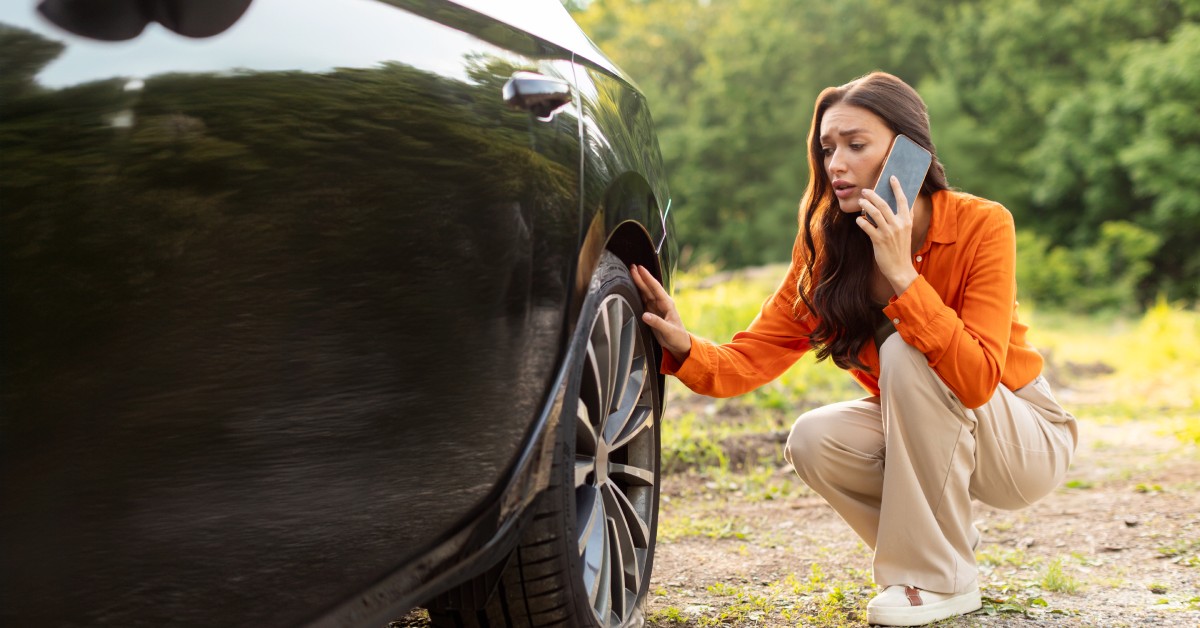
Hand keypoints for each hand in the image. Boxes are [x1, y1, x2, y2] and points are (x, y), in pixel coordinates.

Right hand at [630, 264, 691, 362]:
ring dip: (639, 282)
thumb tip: (645, 315)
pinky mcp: (652, 312)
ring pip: (646, 292)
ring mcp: (656, 307)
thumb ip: (657, 323)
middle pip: (649, 288)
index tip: (640, 269)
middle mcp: (661, 303)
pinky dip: (637, 292)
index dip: (647, 278)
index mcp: (667, 304)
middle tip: (632, 266)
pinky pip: (643, 299)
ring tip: (631, 273)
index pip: (655, 288)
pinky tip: (632, 287)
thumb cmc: (677, 337)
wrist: (679, 344)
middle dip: (641, 277)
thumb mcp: (668, 331)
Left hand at [856, 176, 918, 295]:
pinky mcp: (878, 240)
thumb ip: (907, 218)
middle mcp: (898, 225)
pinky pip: (867, 226)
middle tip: (865, 190)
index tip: (892, 178)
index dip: (897, 188)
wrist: (900, 268)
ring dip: (865, 205)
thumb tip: (907, 204)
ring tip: (860, 201)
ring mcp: (888, 232)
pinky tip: (859, 219)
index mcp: (907, 221)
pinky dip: (861, 221)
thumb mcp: (908, 231)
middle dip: (873, 195)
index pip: (903, 200)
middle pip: (884, 204)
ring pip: (874, 213)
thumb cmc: (901, 248)